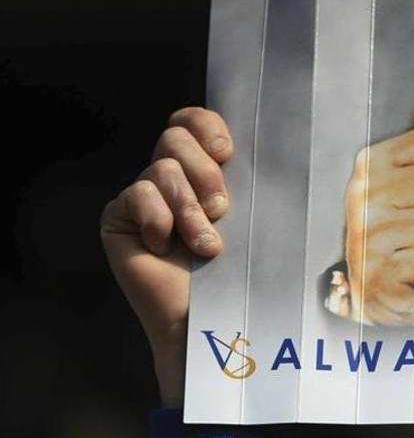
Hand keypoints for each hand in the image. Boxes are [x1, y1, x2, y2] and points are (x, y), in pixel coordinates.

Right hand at [100, 108, 232, 407]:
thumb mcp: (254, 214)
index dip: (205, 126)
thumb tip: (271, 137)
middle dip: (204, 172)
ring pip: (161, 168)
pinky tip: (166, 247)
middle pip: (175, 137)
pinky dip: (159, 220)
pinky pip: (136, 195)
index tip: (227, 152)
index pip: (193, 121)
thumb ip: (251, 177)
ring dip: (189, 208)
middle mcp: (172, 177)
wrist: (213, 316)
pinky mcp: (119, 218)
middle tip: (222, 209)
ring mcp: (143, 196)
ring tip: (205, 244)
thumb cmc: (243, 269)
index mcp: (205, 169)